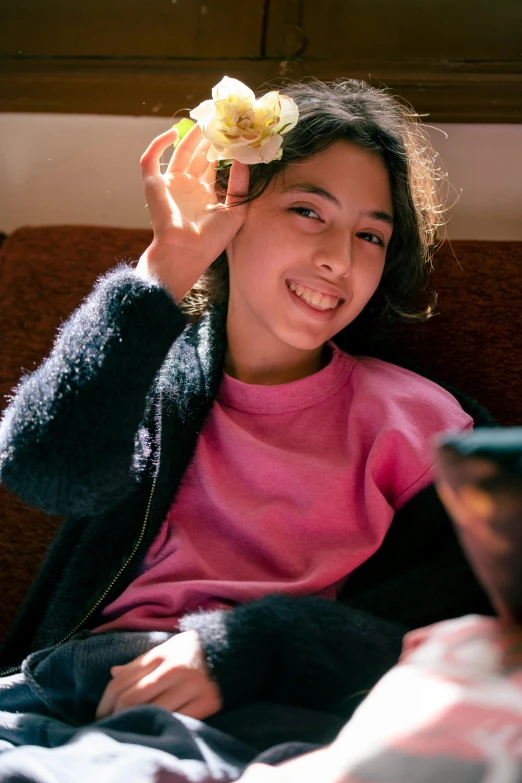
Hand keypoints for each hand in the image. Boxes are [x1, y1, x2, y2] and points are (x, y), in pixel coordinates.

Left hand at [95, 630, 221, 720]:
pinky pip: (176, 720)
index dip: (106, 701)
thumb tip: (113, 673)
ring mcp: (189, 687)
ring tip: (128, 730)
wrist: (237, 648)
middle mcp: (173, 670)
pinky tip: (154, 730)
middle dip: (115, 716)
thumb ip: (141, 661)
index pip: (122, 681)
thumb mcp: (168, 647)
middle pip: (131, 699)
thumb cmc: (196, 649)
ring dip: (135, 723)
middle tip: (109, 727)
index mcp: (161, 654)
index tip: (101, 714)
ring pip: (151, 712)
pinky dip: (161, 726)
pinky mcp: (205, 703)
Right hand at [136, 123, 248, 300]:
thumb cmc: (210, 240)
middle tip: (221, 120)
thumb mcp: (235, 212)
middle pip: (198, 154)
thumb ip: (240, 186)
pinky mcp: (154, 184)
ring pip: (180, 152)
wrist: (186, 253)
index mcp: (205, 194)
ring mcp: (171, 184)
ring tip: (205, 121)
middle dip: (208, 138)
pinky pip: (151, 158)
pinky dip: (158, 143)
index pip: (214, 164)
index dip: (222, 149)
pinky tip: (174, 132)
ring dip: (190, 137)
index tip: (234, 133)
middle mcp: (188, 187)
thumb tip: (243, 160)